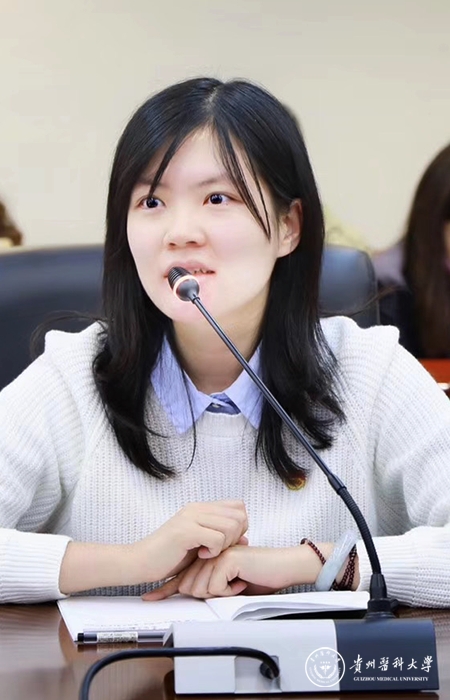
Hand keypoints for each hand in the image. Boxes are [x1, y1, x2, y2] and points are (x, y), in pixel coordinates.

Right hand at [131, 500, 247, 583]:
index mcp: (200, 508)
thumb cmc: (169, 556)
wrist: (139, 562)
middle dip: (235, 537)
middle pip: (239, 515)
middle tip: (218, 549)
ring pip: (231, 526)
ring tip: (208, 553)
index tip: (225, 542)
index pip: (238, 507)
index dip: (239, 526)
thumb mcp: (199, 544)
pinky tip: (201, 555)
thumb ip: (220, 538)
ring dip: (225, 544)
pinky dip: (214, 551)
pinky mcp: (185, 531)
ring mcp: (190, 518)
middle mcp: (196, 508)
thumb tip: (245, 539)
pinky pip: (217, 538)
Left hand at [142, 545, 308, 599]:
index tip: (150, 598)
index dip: (166, 588)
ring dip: (219, 594)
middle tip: (230, 588)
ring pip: (200, 588)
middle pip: (189, 586)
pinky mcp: (226, 558)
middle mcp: (209, 552)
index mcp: (208, 557)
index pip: (183, 575)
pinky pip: (215, 586)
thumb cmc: (259, 576)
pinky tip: (240, 582)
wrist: (282, 568)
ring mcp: (217, 552)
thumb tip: (193, 593)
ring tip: (236, 584)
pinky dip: (228, 591)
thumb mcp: (229, 585)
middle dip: (207, 596)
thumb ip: (211, 586)